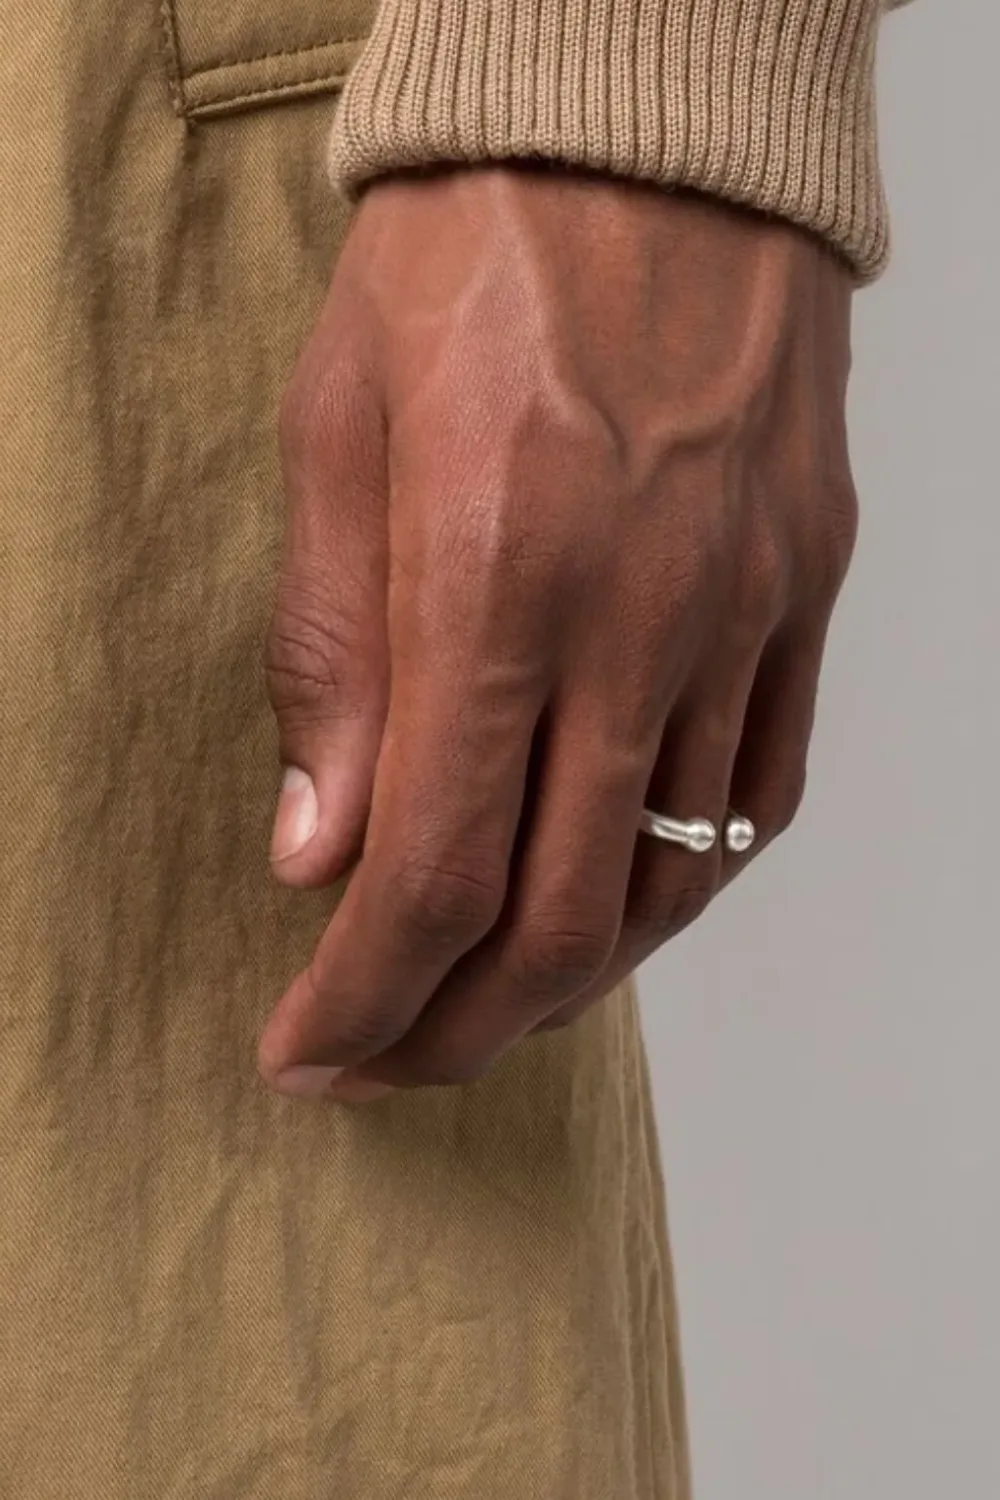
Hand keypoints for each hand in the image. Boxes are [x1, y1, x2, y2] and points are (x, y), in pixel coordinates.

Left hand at [259, 165, 856, 1099]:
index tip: (307, 1053)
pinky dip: (681, 888)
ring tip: (483, 1006)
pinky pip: (761, 796)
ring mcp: (744, 614)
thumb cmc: (469, 258)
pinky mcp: (803, 595)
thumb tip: (318, 851)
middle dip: (455, 1030)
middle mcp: (640, 620)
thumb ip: (331, 659)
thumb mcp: (338, 428)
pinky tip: (617, 910)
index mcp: (497, 575)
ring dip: (568, 983)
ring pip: (670, 883)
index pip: (427, 871)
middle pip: (557, 920)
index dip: (360, 999)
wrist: (648, 134)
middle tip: (384, 1063)